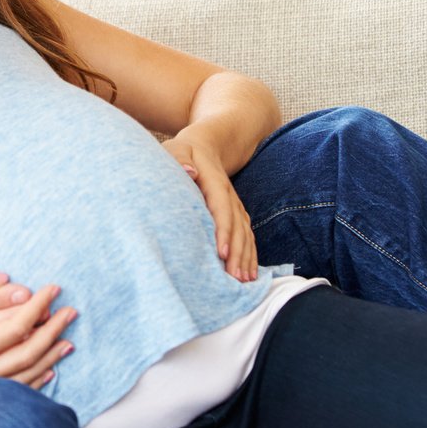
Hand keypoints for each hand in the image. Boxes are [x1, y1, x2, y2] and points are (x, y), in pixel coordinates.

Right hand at [0, 267, 76, 388]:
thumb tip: (0, 277)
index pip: (17, 329)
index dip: (39, 307)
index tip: (53, 288)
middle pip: (27, 356)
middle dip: (53, 332)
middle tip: (71, 311)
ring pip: (23, 379)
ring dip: (48, 357)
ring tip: (67, 339)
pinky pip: (10, 392)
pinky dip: (33, 380)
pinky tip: (46, 370)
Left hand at [164, 137, 259, 281]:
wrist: (204, 145)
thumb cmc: (183, 151)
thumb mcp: (176, 149)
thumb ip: (179, 159)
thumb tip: (189, 172)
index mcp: (215, 184)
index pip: (221, 210)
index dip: (223, 231)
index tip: (221, 252)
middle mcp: (230, 197)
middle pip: (238, 227)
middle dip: (238, 253)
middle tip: (235, 278)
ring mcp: (235, 206)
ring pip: (245, 234)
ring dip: (247, 257)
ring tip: (245, 282)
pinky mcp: (235, 213)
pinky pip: (246, 235)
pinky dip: (250, 254)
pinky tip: (249, 273)